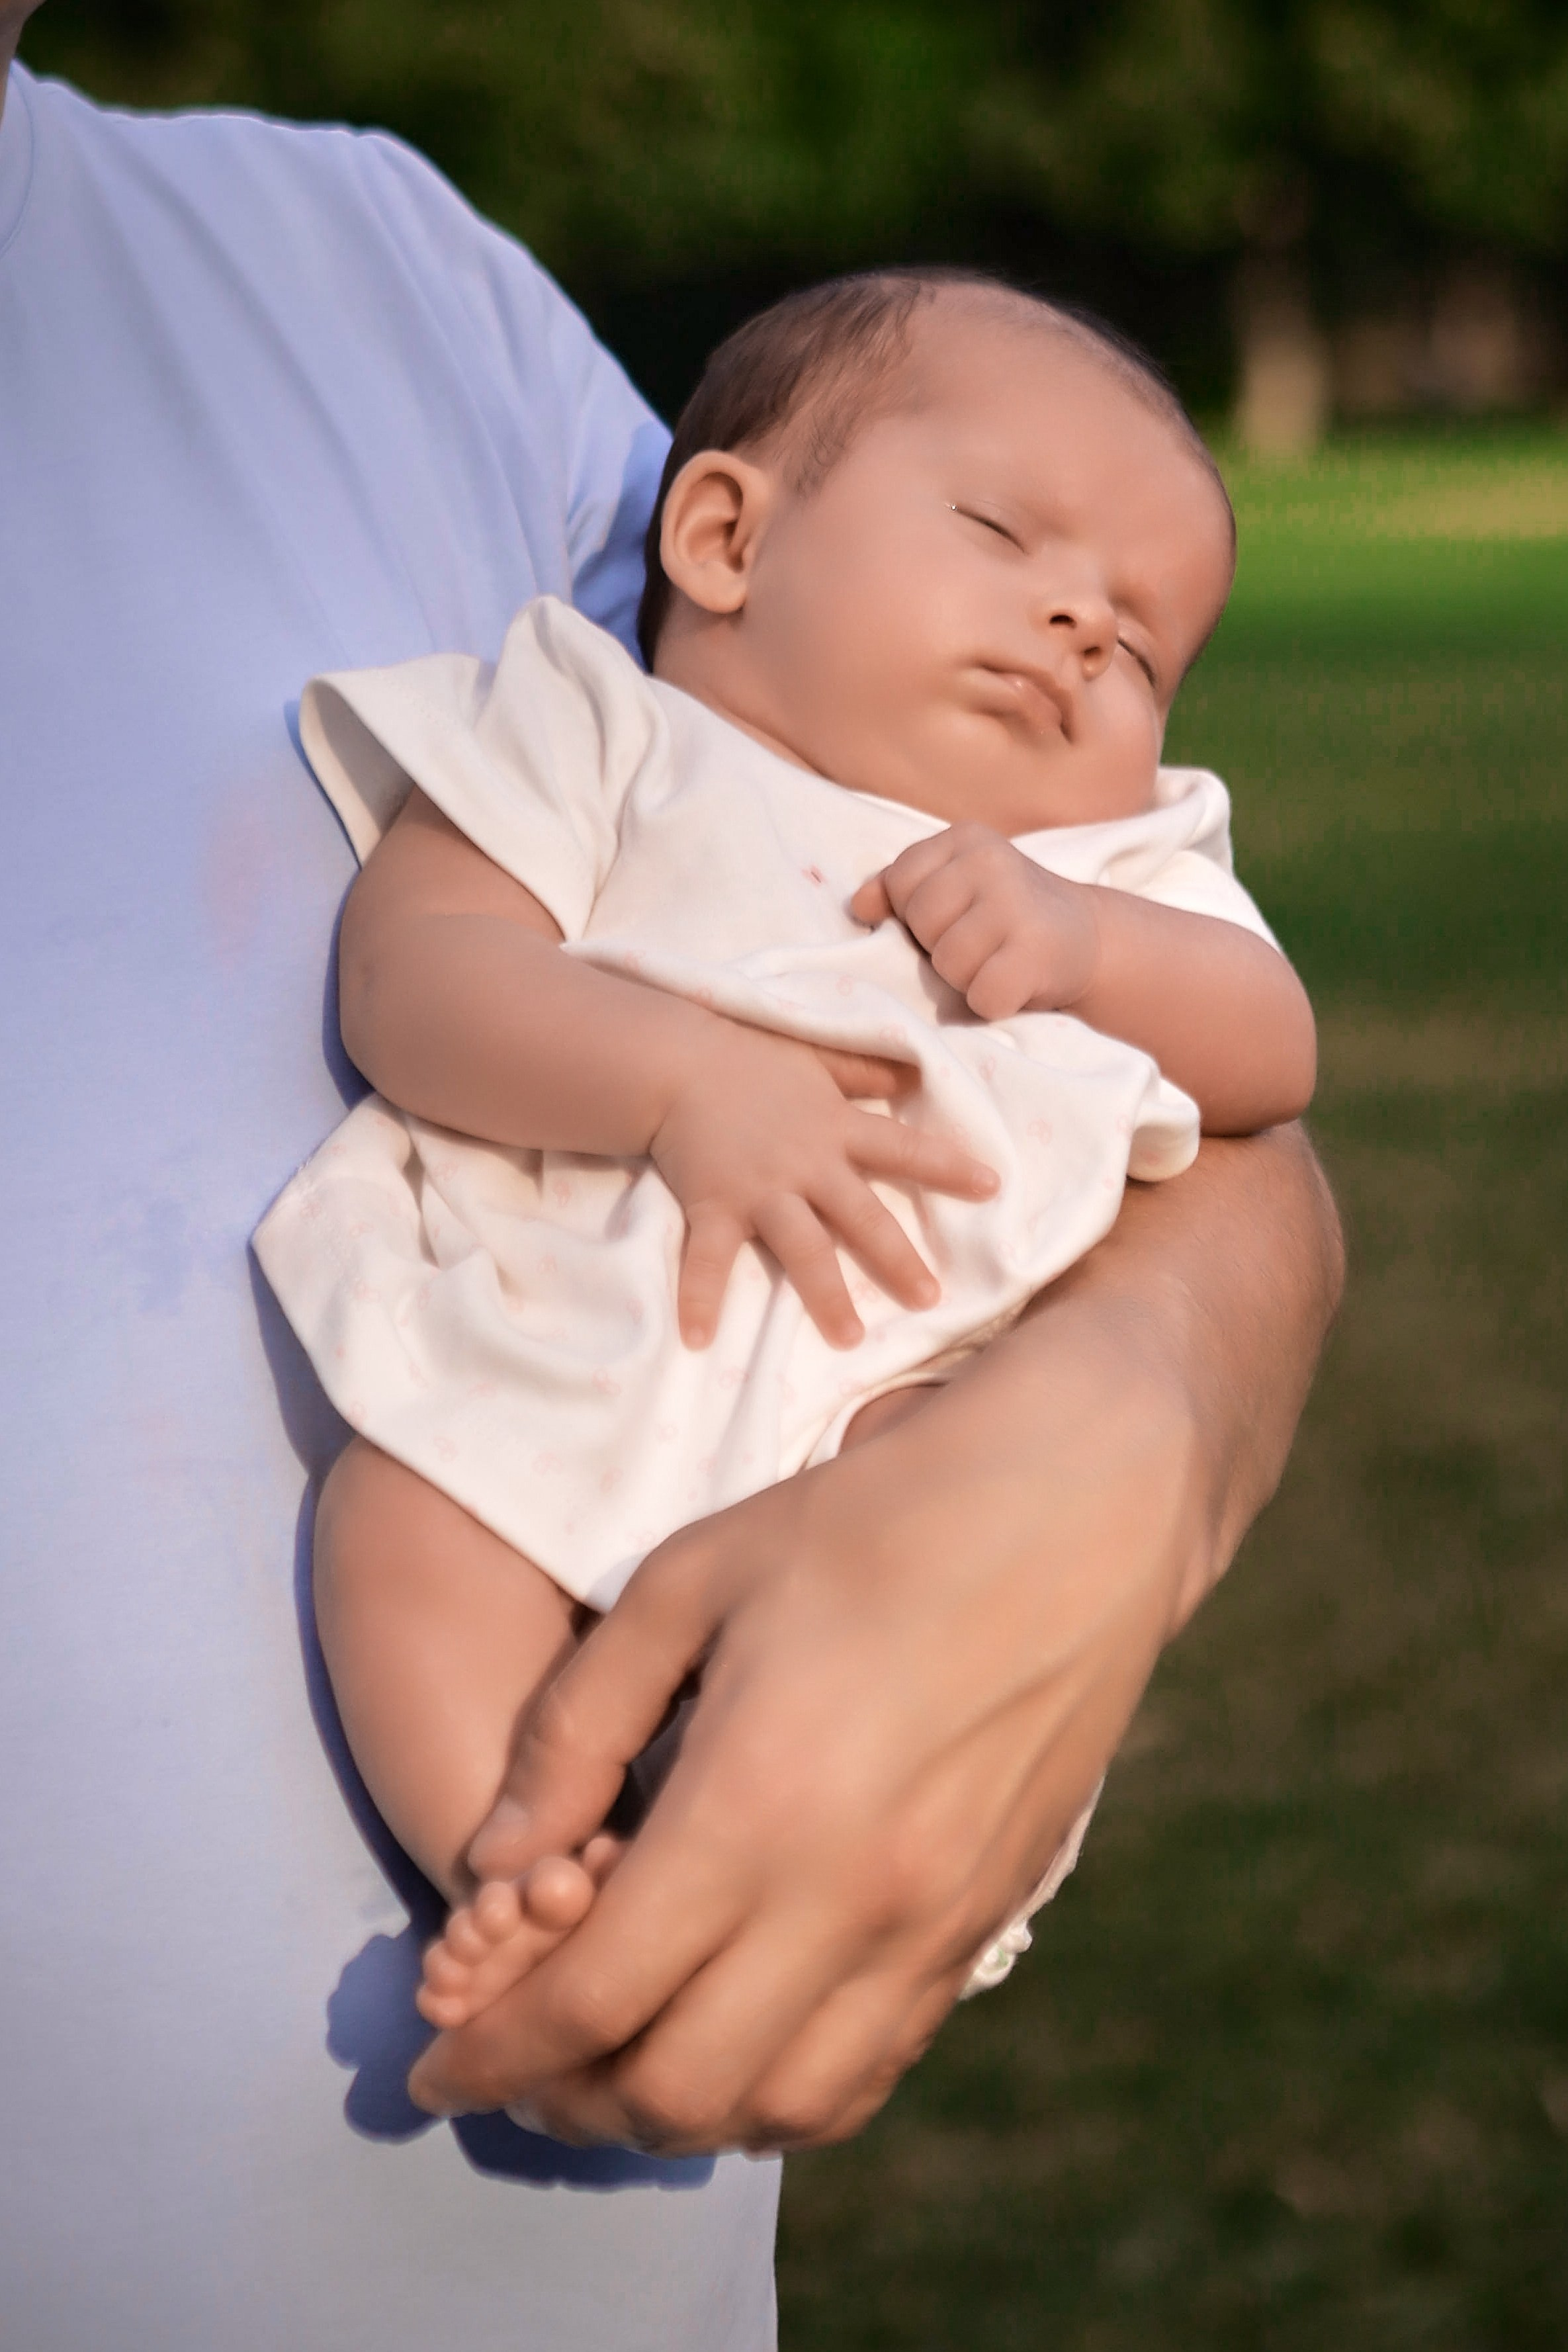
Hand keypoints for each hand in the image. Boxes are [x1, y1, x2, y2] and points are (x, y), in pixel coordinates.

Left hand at [406, 1129, 1342, 2150]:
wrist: (1082, 1504)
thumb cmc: (870, 1521)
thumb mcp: (691, 1579)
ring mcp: (930, 1926)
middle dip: (567, 2101)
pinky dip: (782, 2092)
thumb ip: (574, 1729)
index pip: (591, 1999)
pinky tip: (735, 2037)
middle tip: (513, 2063)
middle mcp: (847, 1898)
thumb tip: (492, 1858)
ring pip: (779, 2107)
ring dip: (675, 2114)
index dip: (492, 2055)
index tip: (431, 2072)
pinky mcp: (983, 1924)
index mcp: (755, 1805)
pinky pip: (870, 2068)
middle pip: (676, 2089)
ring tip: (614, 2064)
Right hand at [651, 1017, 996, 1348]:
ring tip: (850, 1338)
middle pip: (862, 1218)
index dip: (948, 1167)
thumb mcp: (815, 1056)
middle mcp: (806, 1166)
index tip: (992, 1188)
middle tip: (930, 1300)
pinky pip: (709, 1259)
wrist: (676, 1061)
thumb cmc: (747, 1056)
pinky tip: (698, 1339)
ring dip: (826, 1296)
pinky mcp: (714, 1206)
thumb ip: (864, 1070)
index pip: (903, 1148)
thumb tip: (914, 1074)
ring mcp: (761, 1190)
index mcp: (835, 1128)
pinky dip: (701, 1298)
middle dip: (898, 1260)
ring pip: (803, 1250)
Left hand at [852, 823, 1099, 1020]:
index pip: (900, 883)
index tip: (956, 917)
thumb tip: (859, 905)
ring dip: (967, 979)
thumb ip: (901, 889)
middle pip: (922, 923)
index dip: (917, 915)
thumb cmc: (1003, 917)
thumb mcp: (954, 888)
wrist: (1087, 939)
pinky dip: (993, 1002)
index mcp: (966, 839)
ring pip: (948, 963)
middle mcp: (993, 861)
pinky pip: (982, 995)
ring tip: (997, 962)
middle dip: (941, 947)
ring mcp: (1017, 903)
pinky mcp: (1037, 951)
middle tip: (982, 945)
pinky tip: (1016, 984)